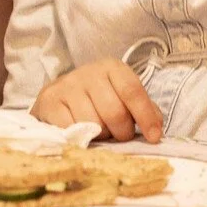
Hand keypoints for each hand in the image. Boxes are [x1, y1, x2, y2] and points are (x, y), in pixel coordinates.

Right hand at [31, 59, 162, 142]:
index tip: (153, 137)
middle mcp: (89, 72)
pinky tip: (81, 132)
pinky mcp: (49, 101)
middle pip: (114, 112)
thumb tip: (157, 129)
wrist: (59, 94)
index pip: (132, 91)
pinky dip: (80, 137)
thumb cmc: (98, 98)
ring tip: (98, 132)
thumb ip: (144, 109)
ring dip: (100, 136)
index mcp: (112, 68)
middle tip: (118, 135)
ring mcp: (67, 85)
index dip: (145, 116)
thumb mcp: (122, 96)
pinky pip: (71, 128)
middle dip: (121, 132)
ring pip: (93, 124)